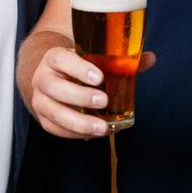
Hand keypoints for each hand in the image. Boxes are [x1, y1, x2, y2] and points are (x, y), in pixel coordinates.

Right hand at [29, 47, 155, 138]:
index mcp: (54, 58)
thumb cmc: (78, 67)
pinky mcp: (43, 118)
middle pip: (54, 87)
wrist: (53, 77)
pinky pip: (56, 128)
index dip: (78, 68)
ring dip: (78, 122)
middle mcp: (42, 77)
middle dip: (79, 96)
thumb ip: (119, 60)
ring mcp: (40, 99)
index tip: (99, 77)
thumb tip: (151, 58)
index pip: (60, 59)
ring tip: (102, 128)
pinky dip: (75, 133)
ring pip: (53, 111)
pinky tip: (94, 134)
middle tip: (104, 101)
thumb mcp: (93, 58)